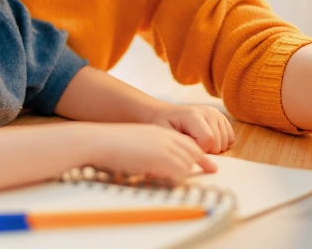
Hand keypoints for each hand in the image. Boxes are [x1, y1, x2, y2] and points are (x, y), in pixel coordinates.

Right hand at [92, 124, 218, 180]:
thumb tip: (164, 169)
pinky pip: (178, 172)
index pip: (189, 144)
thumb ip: (154, 152)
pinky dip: (174, 179)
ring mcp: (164, 146)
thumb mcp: (138, 144)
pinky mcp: (160, 156)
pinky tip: (160, 179)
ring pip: (186, 164)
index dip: (200, 157)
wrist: (101, 141)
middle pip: (192, 153)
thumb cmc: (113, 146)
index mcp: (161, 132)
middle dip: (199, 165)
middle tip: (209, 172)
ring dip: (180, 174)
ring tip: (165, 177)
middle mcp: (166, 137)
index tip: (211, 167)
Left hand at [149, 104, 235, 153]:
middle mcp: (208, 111)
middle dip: (206, 150)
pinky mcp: (222, 118)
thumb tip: (198, 154)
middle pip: (218, 143)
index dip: (199, 150)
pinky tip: (208, 139)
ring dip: (213, 148)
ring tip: (198, 141)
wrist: (169, 115)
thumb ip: (183, 144)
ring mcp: (217, 114)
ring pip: (225, 143)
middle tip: (192, 144)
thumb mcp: (167, 135)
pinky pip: (231, 139)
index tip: (187, 148)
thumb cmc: (166, 126)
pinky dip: (221, 144)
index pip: (208, 139)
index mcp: (194, 114)